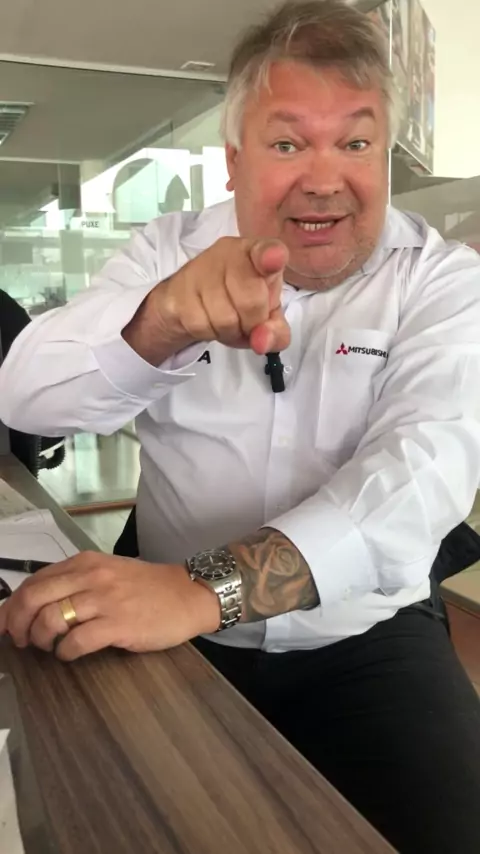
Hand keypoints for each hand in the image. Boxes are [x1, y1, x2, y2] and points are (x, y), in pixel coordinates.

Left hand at [0, 552, 219, 660]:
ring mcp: (105, 600)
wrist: (188, 595)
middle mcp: (91, 577)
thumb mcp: (108, 573)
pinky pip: (76, 642)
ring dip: (40, 639)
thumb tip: (38, 605)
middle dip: (16, 624)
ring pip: (51, 619)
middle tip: (19, 640)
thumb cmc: (148, 588)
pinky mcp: (118, 624)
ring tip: (47, 647)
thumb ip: (76, 582)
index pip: (34, 581)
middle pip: (34, 598)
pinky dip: (65, 652)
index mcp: (85, 563)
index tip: (4, 624)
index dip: (12, 606)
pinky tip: (70, 654)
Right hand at [148, 237, 290, 356]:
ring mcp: (200, 270)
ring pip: (225, 319)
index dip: (271, 256)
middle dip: (252, 323)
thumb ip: (276, 331)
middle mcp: (229, 254)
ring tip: (227, 321)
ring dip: (230, 332)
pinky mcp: (178, 290)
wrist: (186, 302)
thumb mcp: (265, 316)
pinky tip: (209, 321)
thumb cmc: (236, 301)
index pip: (267, 250)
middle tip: (247, 321)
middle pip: (251, 300)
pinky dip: (210, 333)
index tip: (274, 259)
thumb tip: (262, 343)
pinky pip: (203, 326)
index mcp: (257, 253)